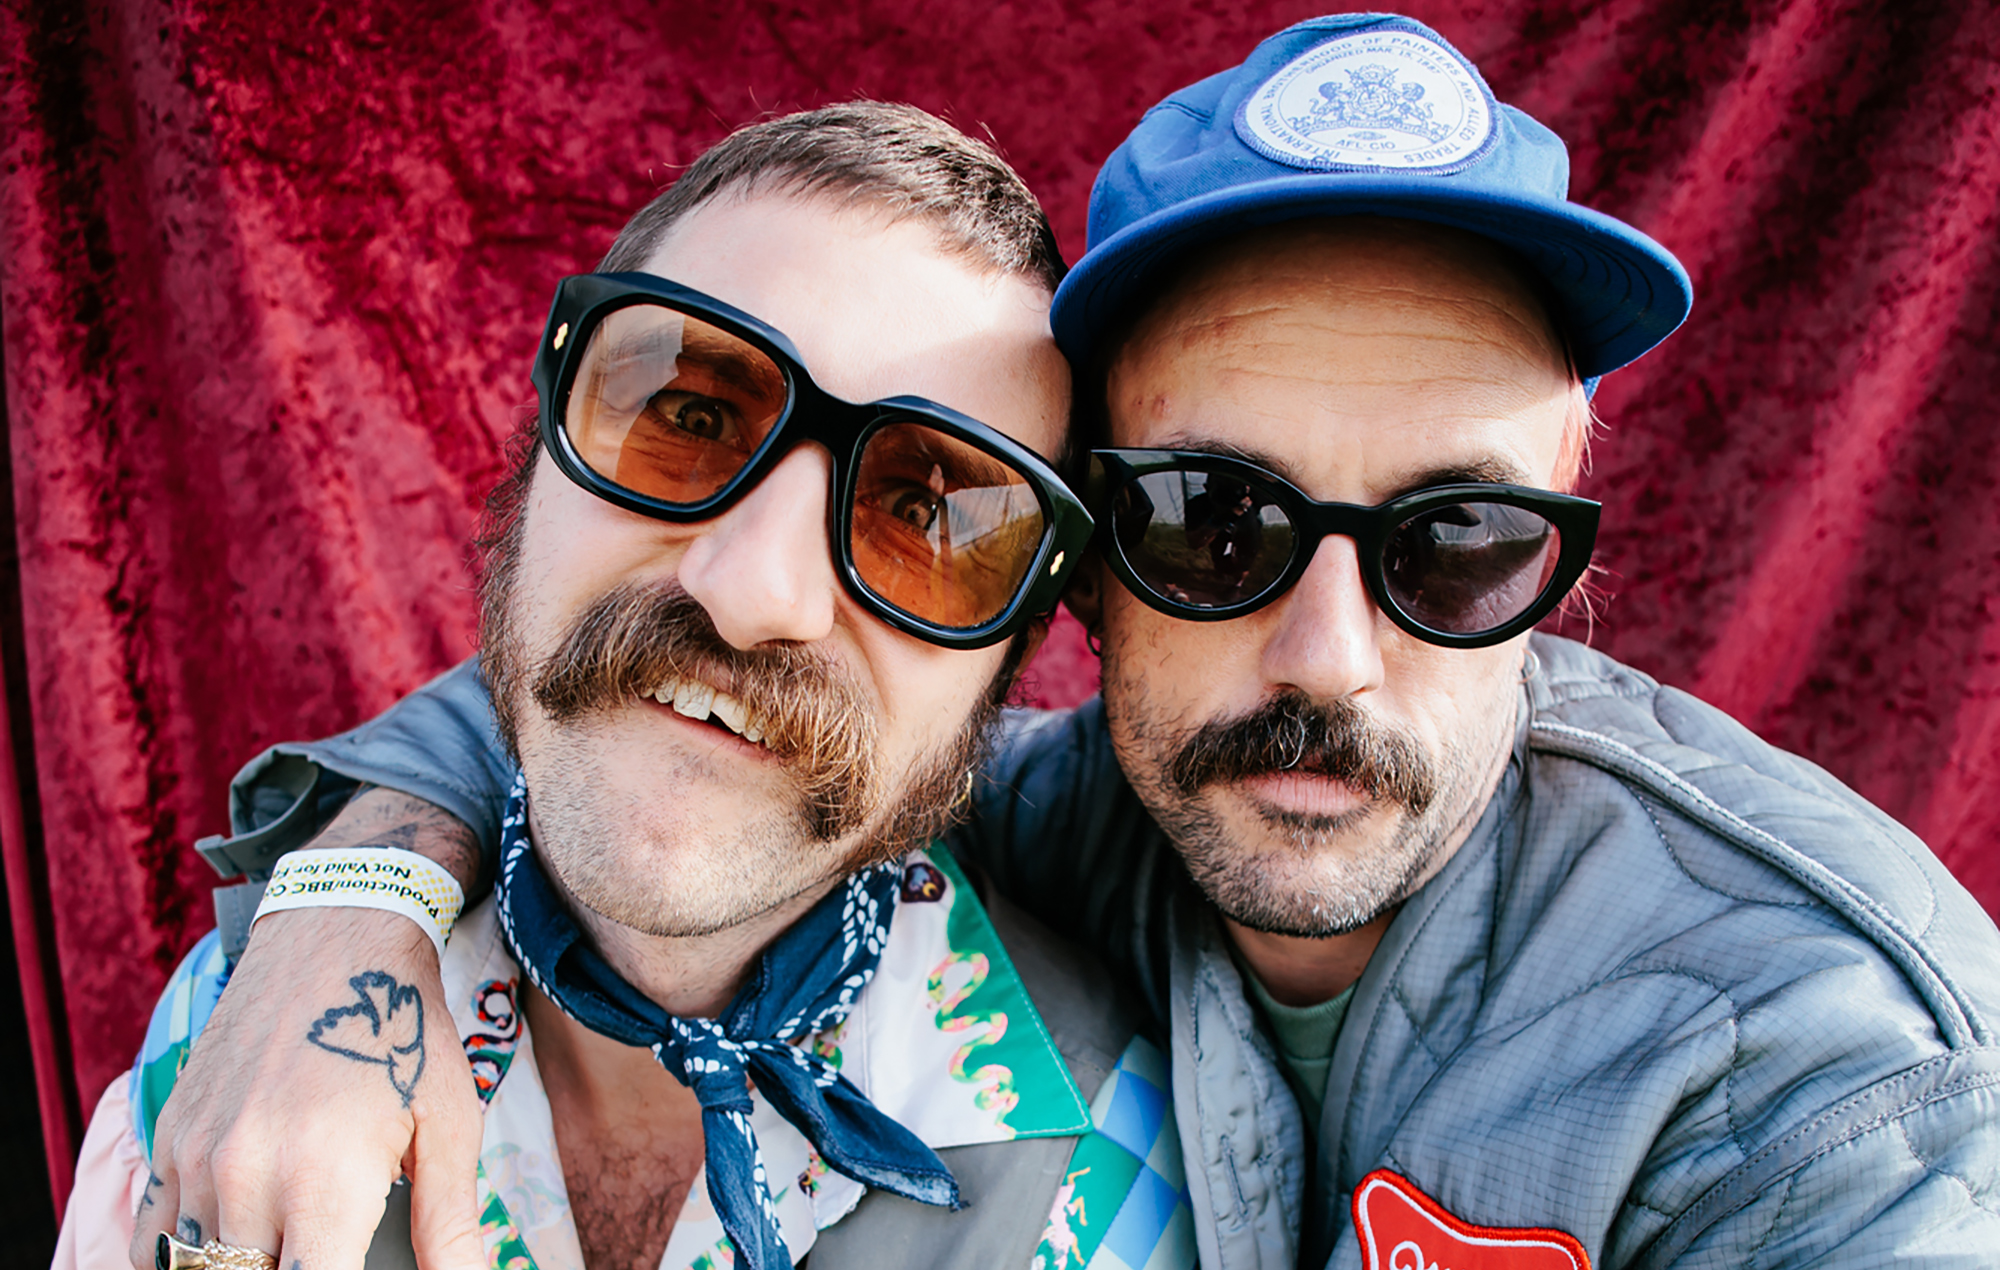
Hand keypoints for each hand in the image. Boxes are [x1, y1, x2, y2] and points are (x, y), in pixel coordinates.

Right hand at [132, 793, 486, 1269]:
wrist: (336, 936)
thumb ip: (450, 1224)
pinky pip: (150, 1237)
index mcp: (324, 1183)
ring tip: (290, 1243)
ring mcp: (196, 1161)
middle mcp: (246, 1179)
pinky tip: (234, 1244)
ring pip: (196, 1267)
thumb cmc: (404, 1032)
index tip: (357, 1267)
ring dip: (243, 1263)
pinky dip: (184, 1255)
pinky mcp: (168, 1139)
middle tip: (331, 1248)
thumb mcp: (450, 1124)